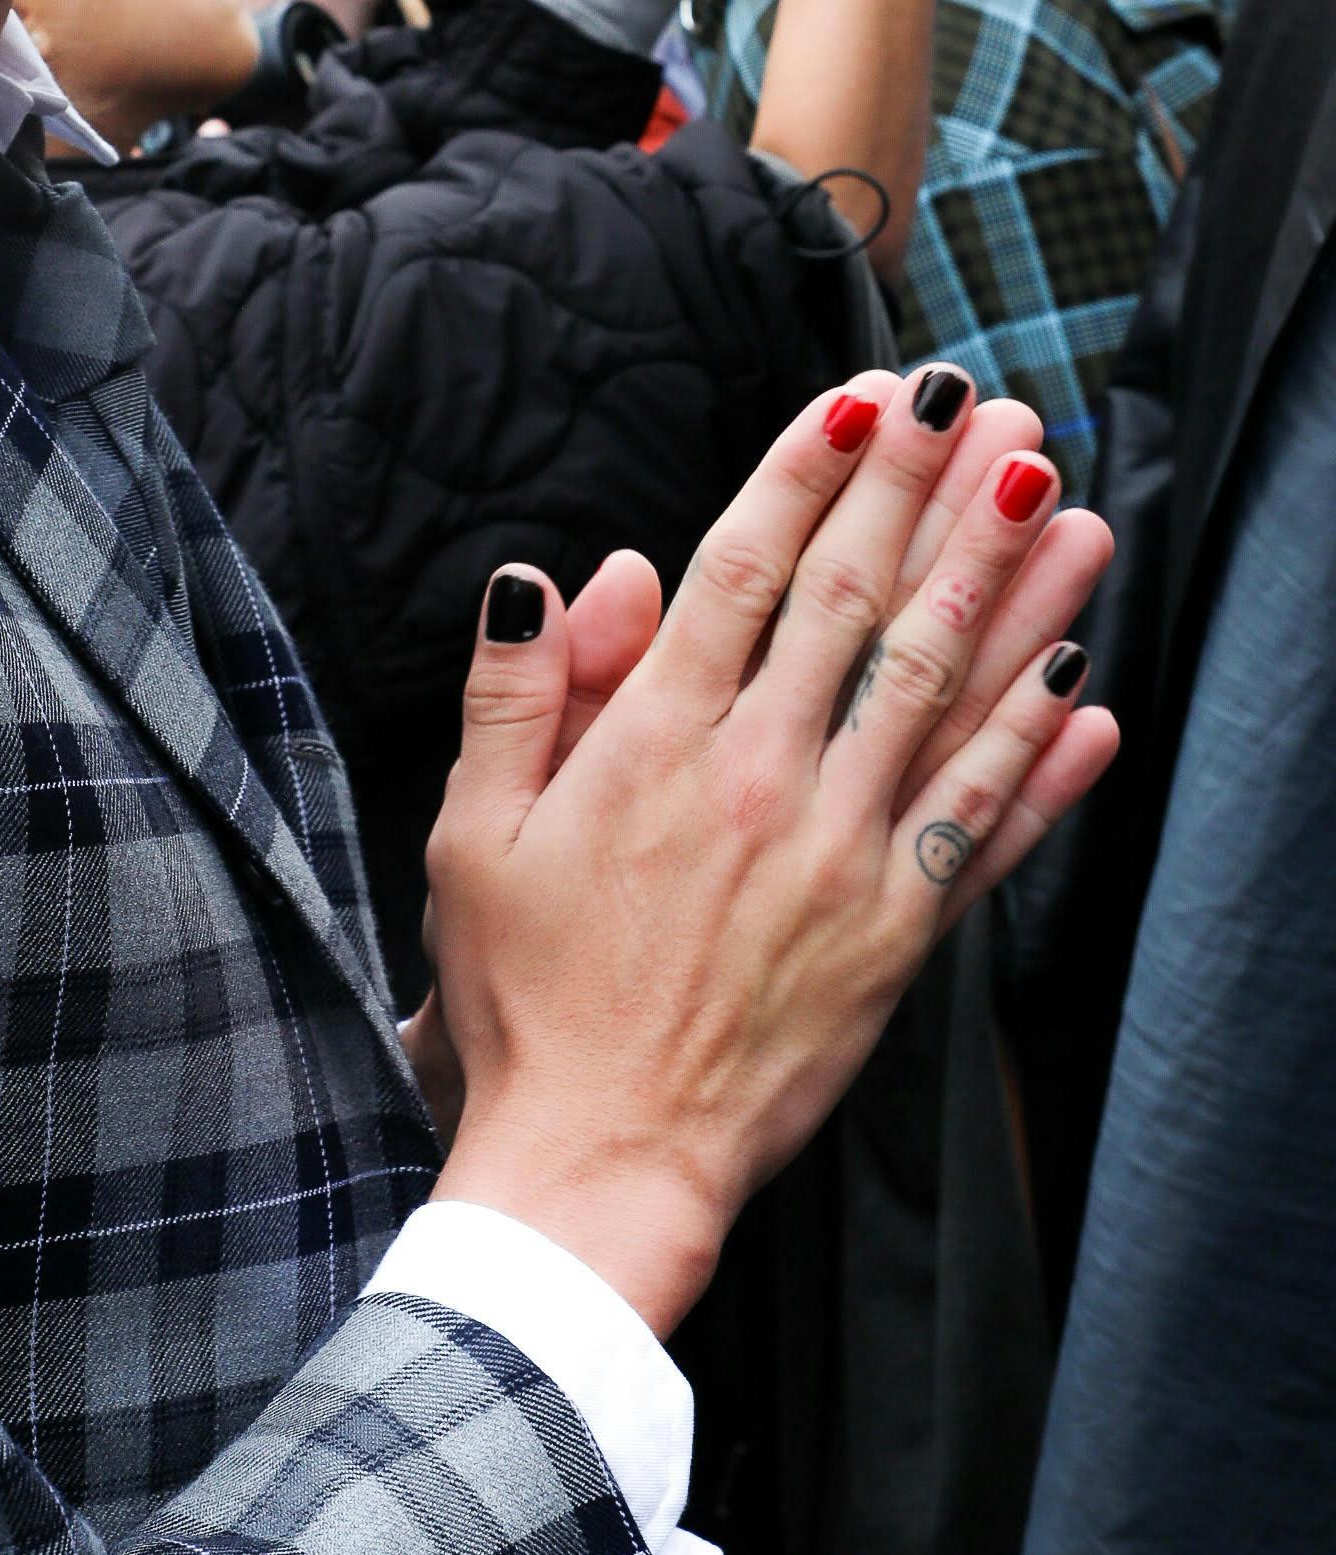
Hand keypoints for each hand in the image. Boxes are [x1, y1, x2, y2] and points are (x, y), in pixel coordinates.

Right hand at [419, 366, 1117, 1328]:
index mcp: (652, 745)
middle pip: (859, 603)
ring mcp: (839, 858)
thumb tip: (560, 572)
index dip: (811, 472)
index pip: (746, 570)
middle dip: (928, 492)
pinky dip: (1038, 755)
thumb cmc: (525, 999)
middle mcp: (759, 783)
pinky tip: (1082, 685)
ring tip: (1062, 502)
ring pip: (938, 691)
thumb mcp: (472, 834)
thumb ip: (518, 694)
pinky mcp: (894, 936)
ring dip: (1009, 588)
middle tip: (986, 403)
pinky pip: (983, 826)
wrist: (601, 1156)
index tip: (864, 398)